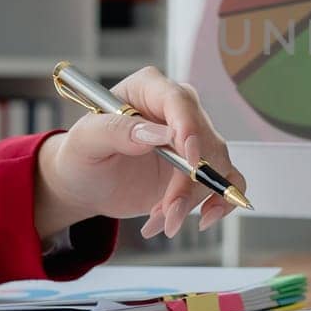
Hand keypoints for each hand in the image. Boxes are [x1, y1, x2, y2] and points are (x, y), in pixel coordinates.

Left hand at [32, 67, 245, 239]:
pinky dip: (220, 202)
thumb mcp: (85, 142)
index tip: (190, 159)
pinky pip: (228, 180)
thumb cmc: (81, 156)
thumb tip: (159, 134)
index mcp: (148, 89)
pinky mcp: (201, 167)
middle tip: (165, 213)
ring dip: (192, 200)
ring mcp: (193, 139)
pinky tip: (203, 219)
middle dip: (188, 183)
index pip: (179, 101)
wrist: (88, 184)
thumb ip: (117, 131)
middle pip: (203, 140)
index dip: (190, 128)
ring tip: (160, 221)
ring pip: (215, 167)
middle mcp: (178, 109)